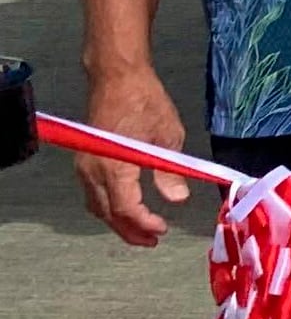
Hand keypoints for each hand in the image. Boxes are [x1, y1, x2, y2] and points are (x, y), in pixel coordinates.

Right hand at [75, 62, 189, 245]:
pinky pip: (93, 193)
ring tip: (142, 231)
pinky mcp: (85, 161)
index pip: (126, 208)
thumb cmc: (144, 102)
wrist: (116, 78)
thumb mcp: (168, 135)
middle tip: (153, 240)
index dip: (144, 223)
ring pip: (97, 206)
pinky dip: (108, 207)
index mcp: (115, 166)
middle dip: (130, 231)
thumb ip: (170, 171)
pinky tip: (127, 209)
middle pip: (108, 213)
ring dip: (118, 222)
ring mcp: (85, 166)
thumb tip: (177, 199)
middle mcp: (93, 170)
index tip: (163, 229)